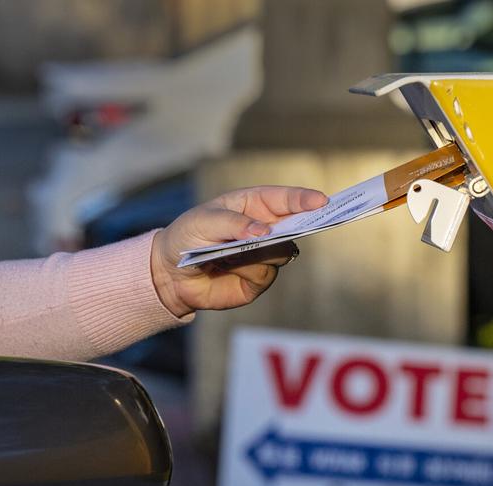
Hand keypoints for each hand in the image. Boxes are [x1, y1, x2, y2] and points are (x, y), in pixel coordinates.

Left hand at [151, 186, 327, 316]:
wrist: (171, 274)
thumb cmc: (186, 236)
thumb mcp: (203, 221)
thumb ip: (234, 223)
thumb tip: (264, 232)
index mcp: (252, 205)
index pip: (283, 199)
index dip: (303, 199)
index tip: (321, 201)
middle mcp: (264, 228)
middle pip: (295, 225)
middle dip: (307, 223)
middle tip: (320, 220)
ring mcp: (263, 254)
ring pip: (282, 252)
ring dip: (264, 250)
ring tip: (235, 251)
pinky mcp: (258, 279)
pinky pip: (265, 273)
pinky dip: (249, 270)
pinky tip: (229, 267)